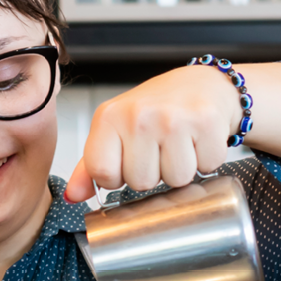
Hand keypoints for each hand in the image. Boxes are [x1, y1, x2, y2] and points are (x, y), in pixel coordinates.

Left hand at [64, 66, 240, 202]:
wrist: (201, 84)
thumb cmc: (157, 108)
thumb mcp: (116, 129)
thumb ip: (91, 165)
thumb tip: (73, 195)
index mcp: (109, 117)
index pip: (103, 174)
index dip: (119, 176)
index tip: (128, 160)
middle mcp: (138, 116)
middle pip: (141, 182)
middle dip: (154, 173)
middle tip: (160, 148)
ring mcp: (173, 119)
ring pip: (176, 180)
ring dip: (182, 169)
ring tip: (180, 144)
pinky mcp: (205, 122)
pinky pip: (206, 167)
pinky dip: (206, 160)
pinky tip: (198, 140)